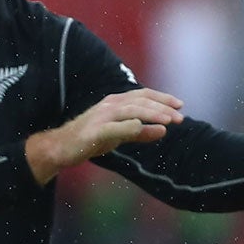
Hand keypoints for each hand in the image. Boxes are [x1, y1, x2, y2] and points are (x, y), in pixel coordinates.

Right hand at [26, 87, 183, 183]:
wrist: (63, 147)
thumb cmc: (92, 139)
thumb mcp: (120, 135)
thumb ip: (141, 132)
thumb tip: (164, 130)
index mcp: (117, 103)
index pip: (143, 96)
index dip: (162, 98)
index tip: (180, 105)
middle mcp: (110, 105)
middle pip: (140, 101)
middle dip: (162, 108)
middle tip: (180, 117)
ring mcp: (101, 117)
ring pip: (130, 111)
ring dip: (150, 114)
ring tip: (168, 121)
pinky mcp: (93, 131)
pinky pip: (112, 128)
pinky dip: (127, 126)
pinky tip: (140, 127)